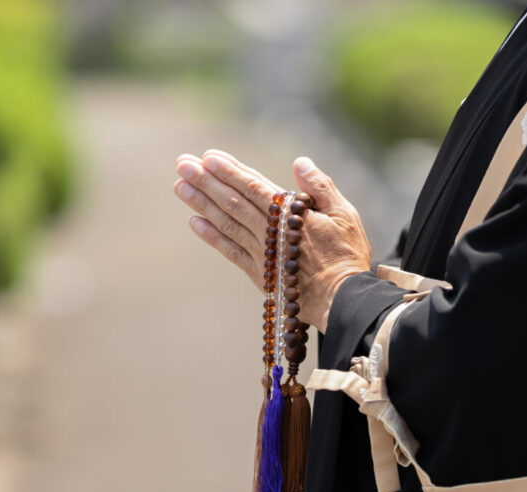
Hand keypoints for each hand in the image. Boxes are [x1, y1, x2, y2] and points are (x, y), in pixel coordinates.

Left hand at [173, 150, 370, 331]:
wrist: (343, 300)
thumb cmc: (347, 255)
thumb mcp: (344, 214)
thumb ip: (320, 187)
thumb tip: (298, 162)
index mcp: (290, 214)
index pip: (254, 186)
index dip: (230, 171)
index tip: (208, 157)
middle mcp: (270, 232)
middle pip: (233, 201)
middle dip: (206, 181)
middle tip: (183, 165)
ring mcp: (262, 253)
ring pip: (226, 223)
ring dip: (201, 203)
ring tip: (179, 186)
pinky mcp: (259, 273)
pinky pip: (230, 251)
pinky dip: (211, 236)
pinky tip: (194, 222)